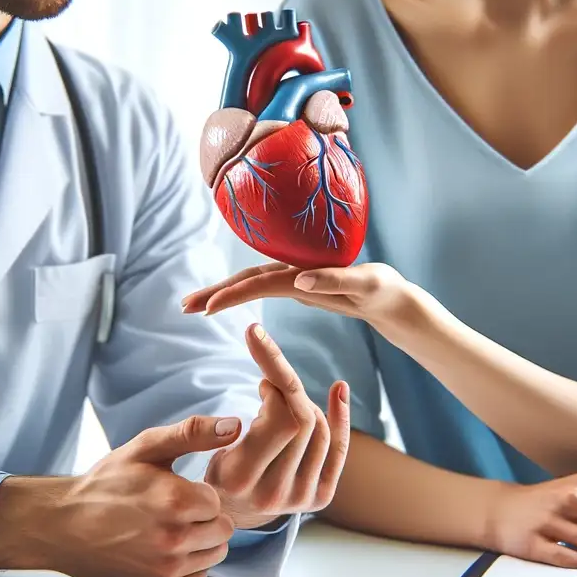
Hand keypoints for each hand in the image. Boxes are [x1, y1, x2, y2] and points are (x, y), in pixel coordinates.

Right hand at [0, 416, 241, 576]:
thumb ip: (193, 433)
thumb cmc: (104, 483)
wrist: (61, 525)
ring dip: (200, 541)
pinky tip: (163, 548)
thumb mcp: (145, 447)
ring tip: (169, 528)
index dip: (200, 494)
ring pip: (215, 554)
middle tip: (174, 510)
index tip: (178, 491)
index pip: (219, 500)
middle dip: (205, 518)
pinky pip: (198, 576)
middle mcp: (175, 538)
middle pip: (223, 529)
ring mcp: (167, 567)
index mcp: (176, 500)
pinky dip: (187, 563)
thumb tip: (235, 426)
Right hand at [183, 260, 413, 337]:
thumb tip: (300, 280)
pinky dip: (236, 296)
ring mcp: (293, 278)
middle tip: (185, 307)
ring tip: (192, 307)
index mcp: (305, 269)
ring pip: (249, 285)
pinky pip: (258, 291)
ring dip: (220, 294)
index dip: (235, 294)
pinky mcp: (294, 286)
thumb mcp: (367, 285)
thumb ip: (336, 279)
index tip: (209, 307)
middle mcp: (295, 270)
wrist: (390, 294)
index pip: (262, 282)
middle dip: (215, 291)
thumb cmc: (384, 289)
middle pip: (247, 280)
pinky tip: (220, 303)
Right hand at [204, 322, 350, 528]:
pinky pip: (338, 451)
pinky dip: (340, 418)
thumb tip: (267, 388)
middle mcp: (273, 493)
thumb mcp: (210, 450)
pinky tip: (339, 390)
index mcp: (241, 478)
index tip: (265, 381)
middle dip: (294, 393)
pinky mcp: (320, 498)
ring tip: (291, 398)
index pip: (279, 422)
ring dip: (308, 404)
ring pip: (321, 433)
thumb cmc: (222, 472)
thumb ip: (228, 422)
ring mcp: (300, 498)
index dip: (278, 391)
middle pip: (303, 424)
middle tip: (278, 383)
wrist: (238, 514)